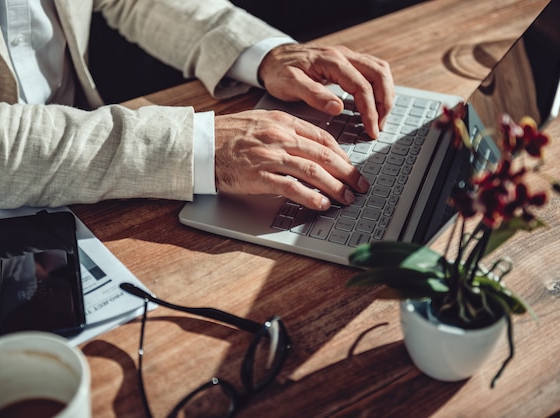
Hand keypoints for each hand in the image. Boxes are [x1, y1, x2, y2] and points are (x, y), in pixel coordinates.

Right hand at [214, 110, 369, 210]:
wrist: (199, 145)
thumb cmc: (227, 135)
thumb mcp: (260, 122)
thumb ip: (285, 131)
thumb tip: (309, 147)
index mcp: (283, 122)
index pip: (322, 138)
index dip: (342, 155)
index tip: (351, 166)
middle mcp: (280, 137)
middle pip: (324, 155)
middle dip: (348, 172)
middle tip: (360, 186)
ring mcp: (270, 157)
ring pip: (313, 172)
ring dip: (335, 187)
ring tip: (346, 198)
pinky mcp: (260, 176)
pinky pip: (292, 188)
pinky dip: (311, 197)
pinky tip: (322, 204)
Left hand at [258, 44, 394, 138]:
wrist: (272, 57)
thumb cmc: (279, 71)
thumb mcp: (289, 84)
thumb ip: (313, 95)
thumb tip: (338, 108)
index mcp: (331, 61)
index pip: (362, 85)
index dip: (370, 111)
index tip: (371, 131)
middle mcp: (344, 55)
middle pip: (379, 74)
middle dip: (384, 102)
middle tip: (379, 127)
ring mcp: (347, 57)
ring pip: (380, 71)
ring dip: (385, 95)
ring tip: (379, 118)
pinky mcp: (347, 63)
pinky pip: (372, 72)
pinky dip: (378, 89)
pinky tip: (372, 106)